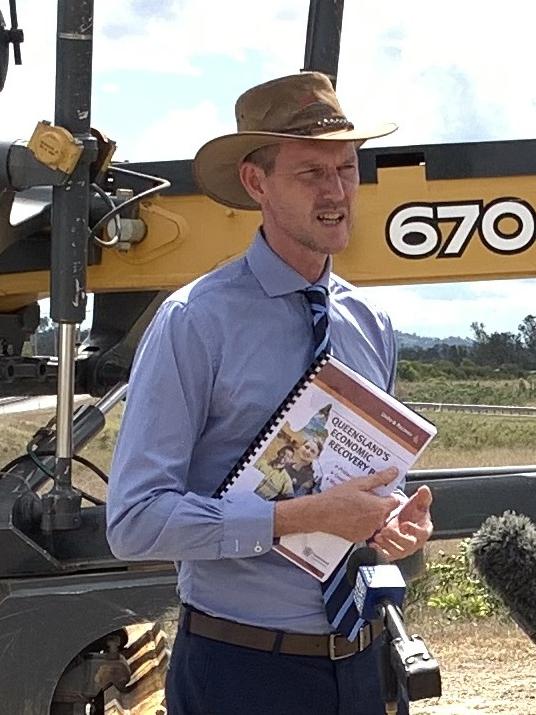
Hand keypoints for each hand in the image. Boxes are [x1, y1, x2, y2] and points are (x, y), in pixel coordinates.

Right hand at [275, 467, 399, 542]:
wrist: (319, 514)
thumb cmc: (337, 498)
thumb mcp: (359, 483)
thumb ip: (379, 479)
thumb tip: (394, 472)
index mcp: (379, 508)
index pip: (395, 501)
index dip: (387, 495)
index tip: (378, 492)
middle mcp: (377, 522)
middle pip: (385, 512)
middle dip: (378, 505)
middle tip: (362, 498)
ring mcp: (368, 532)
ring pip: (376, 521)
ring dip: (370, 515)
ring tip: (354, 507)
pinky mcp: (359, 538)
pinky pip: (366, 529)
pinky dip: (362, 524)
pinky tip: (350, 516)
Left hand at [369, 485, 432, 560]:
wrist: (403, 522)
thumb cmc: (412, 514)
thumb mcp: (417, 504)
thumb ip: (422, 497)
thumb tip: (425, 489)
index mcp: (423, 530)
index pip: (422, 534)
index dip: (414, 530)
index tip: (405, 524)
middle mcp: (415, 542)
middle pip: (408, 544)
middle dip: (396, 538)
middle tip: (385, 530)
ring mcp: (404, 549)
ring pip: (397, 551)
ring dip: (386, 544)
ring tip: (377, 536)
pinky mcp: (393, 552)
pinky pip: (387, 555)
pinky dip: (379, 551)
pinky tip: (372, 544)